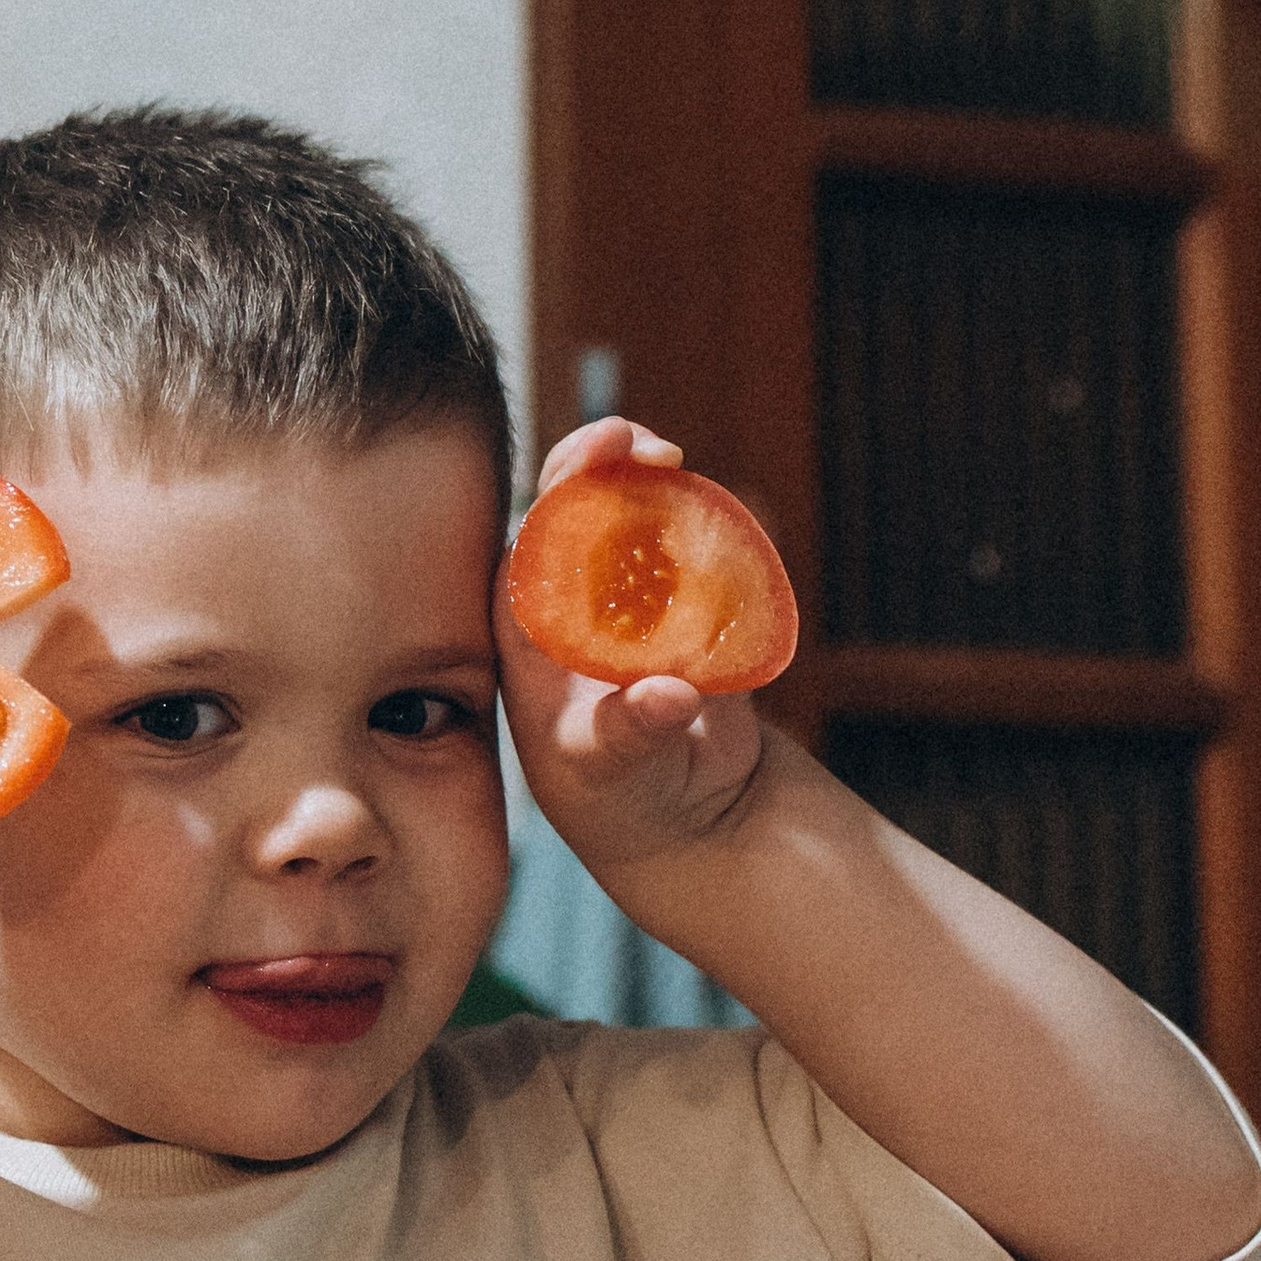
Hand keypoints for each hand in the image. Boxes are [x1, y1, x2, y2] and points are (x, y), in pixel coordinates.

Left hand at [494, 419, 766, 887]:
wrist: (689, 814)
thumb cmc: (618, 798)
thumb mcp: (608, 771)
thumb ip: (629, 732)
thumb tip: (670, 695)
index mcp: (529, 624)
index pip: (531, 539)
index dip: (559, 488)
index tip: (598, 455)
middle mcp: (576, 597)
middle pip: (580, 506)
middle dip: (604, 462)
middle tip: (646, 446)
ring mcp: (635, 593)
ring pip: (641, 516)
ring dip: (662, 484)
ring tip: (680, 466)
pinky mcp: (690, 601)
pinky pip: (701, 548)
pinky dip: (716, 524)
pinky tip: (731, 512)